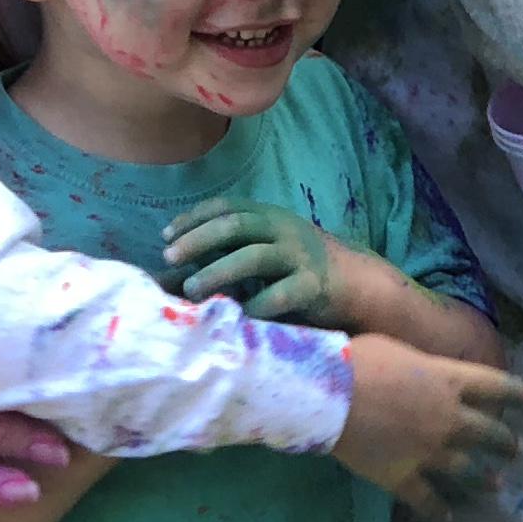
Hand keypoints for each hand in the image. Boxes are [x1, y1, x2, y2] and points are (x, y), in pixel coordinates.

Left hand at [167, 200, 348, 328]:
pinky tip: (239, 315)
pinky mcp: (314, 286)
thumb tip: (173, 270)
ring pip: (254, 256)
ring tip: (193, 289)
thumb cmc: (299, 268)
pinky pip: (282, 293)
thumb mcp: (267, 249)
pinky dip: (258, 304)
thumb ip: (230, 253)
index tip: (166, 236)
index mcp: (269, 217)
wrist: (356, 283)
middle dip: (198, 240)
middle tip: (169, 257)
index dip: (194, 218)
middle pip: (235, 225)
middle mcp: (283, 229)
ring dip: (219, 271)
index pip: (226, 206)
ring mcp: (300, 256)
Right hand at [333, 332, 522, 513]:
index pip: (495, 385)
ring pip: (467, 470)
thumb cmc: (359, 360)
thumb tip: (427, 371)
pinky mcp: (404, 477)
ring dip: (485, 479)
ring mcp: (429, 452)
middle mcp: (448, 419)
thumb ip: (423, 366)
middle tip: (516, 448)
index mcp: (449, 382)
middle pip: (488, 432)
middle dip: (506, 441)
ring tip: (497, 484)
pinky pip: (427, 499)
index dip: (516, 393)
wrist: (329, 396)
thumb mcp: (400, 349)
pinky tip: (448, 517)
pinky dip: (439, 510)